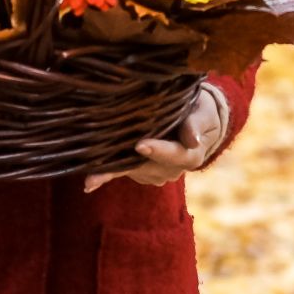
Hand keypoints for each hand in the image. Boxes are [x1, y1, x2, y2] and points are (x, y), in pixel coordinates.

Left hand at [83, 83, 229, 192]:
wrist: (198, 122)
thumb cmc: (201, 111)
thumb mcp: (204, 112)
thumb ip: (196, 123)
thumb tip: (193, 140)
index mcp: (190, 155)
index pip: (173, 154)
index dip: (157, 150)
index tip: (139, 145)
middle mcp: (172, 169)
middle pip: (145, 168)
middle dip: (120, 169)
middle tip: (95, 176)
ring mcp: (156, 173)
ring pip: (132, 170)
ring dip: (112, 170)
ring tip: (90, 172)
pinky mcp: (143, 171)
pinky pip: (125, 171)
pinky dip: (109, 173)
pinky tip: (90, 183)